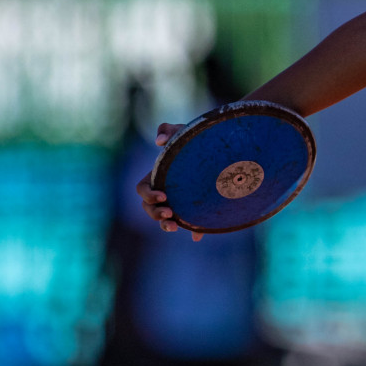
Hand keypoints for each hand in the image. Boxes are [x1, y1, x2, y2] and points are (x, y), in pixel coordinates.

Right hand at [135, 121, 203, 240]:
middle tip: (169, 213)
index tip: (164, 195)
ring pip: (165, 219)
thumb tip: (159, 142)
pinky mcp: (195, 207)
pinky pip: (190, 223)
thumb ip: (168, 129)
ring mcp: (179, 200)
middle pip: (150, 208)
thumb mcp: (182, 132)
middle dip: (155, 213)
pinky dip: (193, 231)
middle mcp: (166, 190)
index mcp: (157, 176)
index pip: (143, 190)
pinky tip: (197, 236)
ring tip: (174, 225)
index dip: (149, 195)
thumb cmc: (197, 139)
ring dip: (165, 224)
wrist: (222, 149)